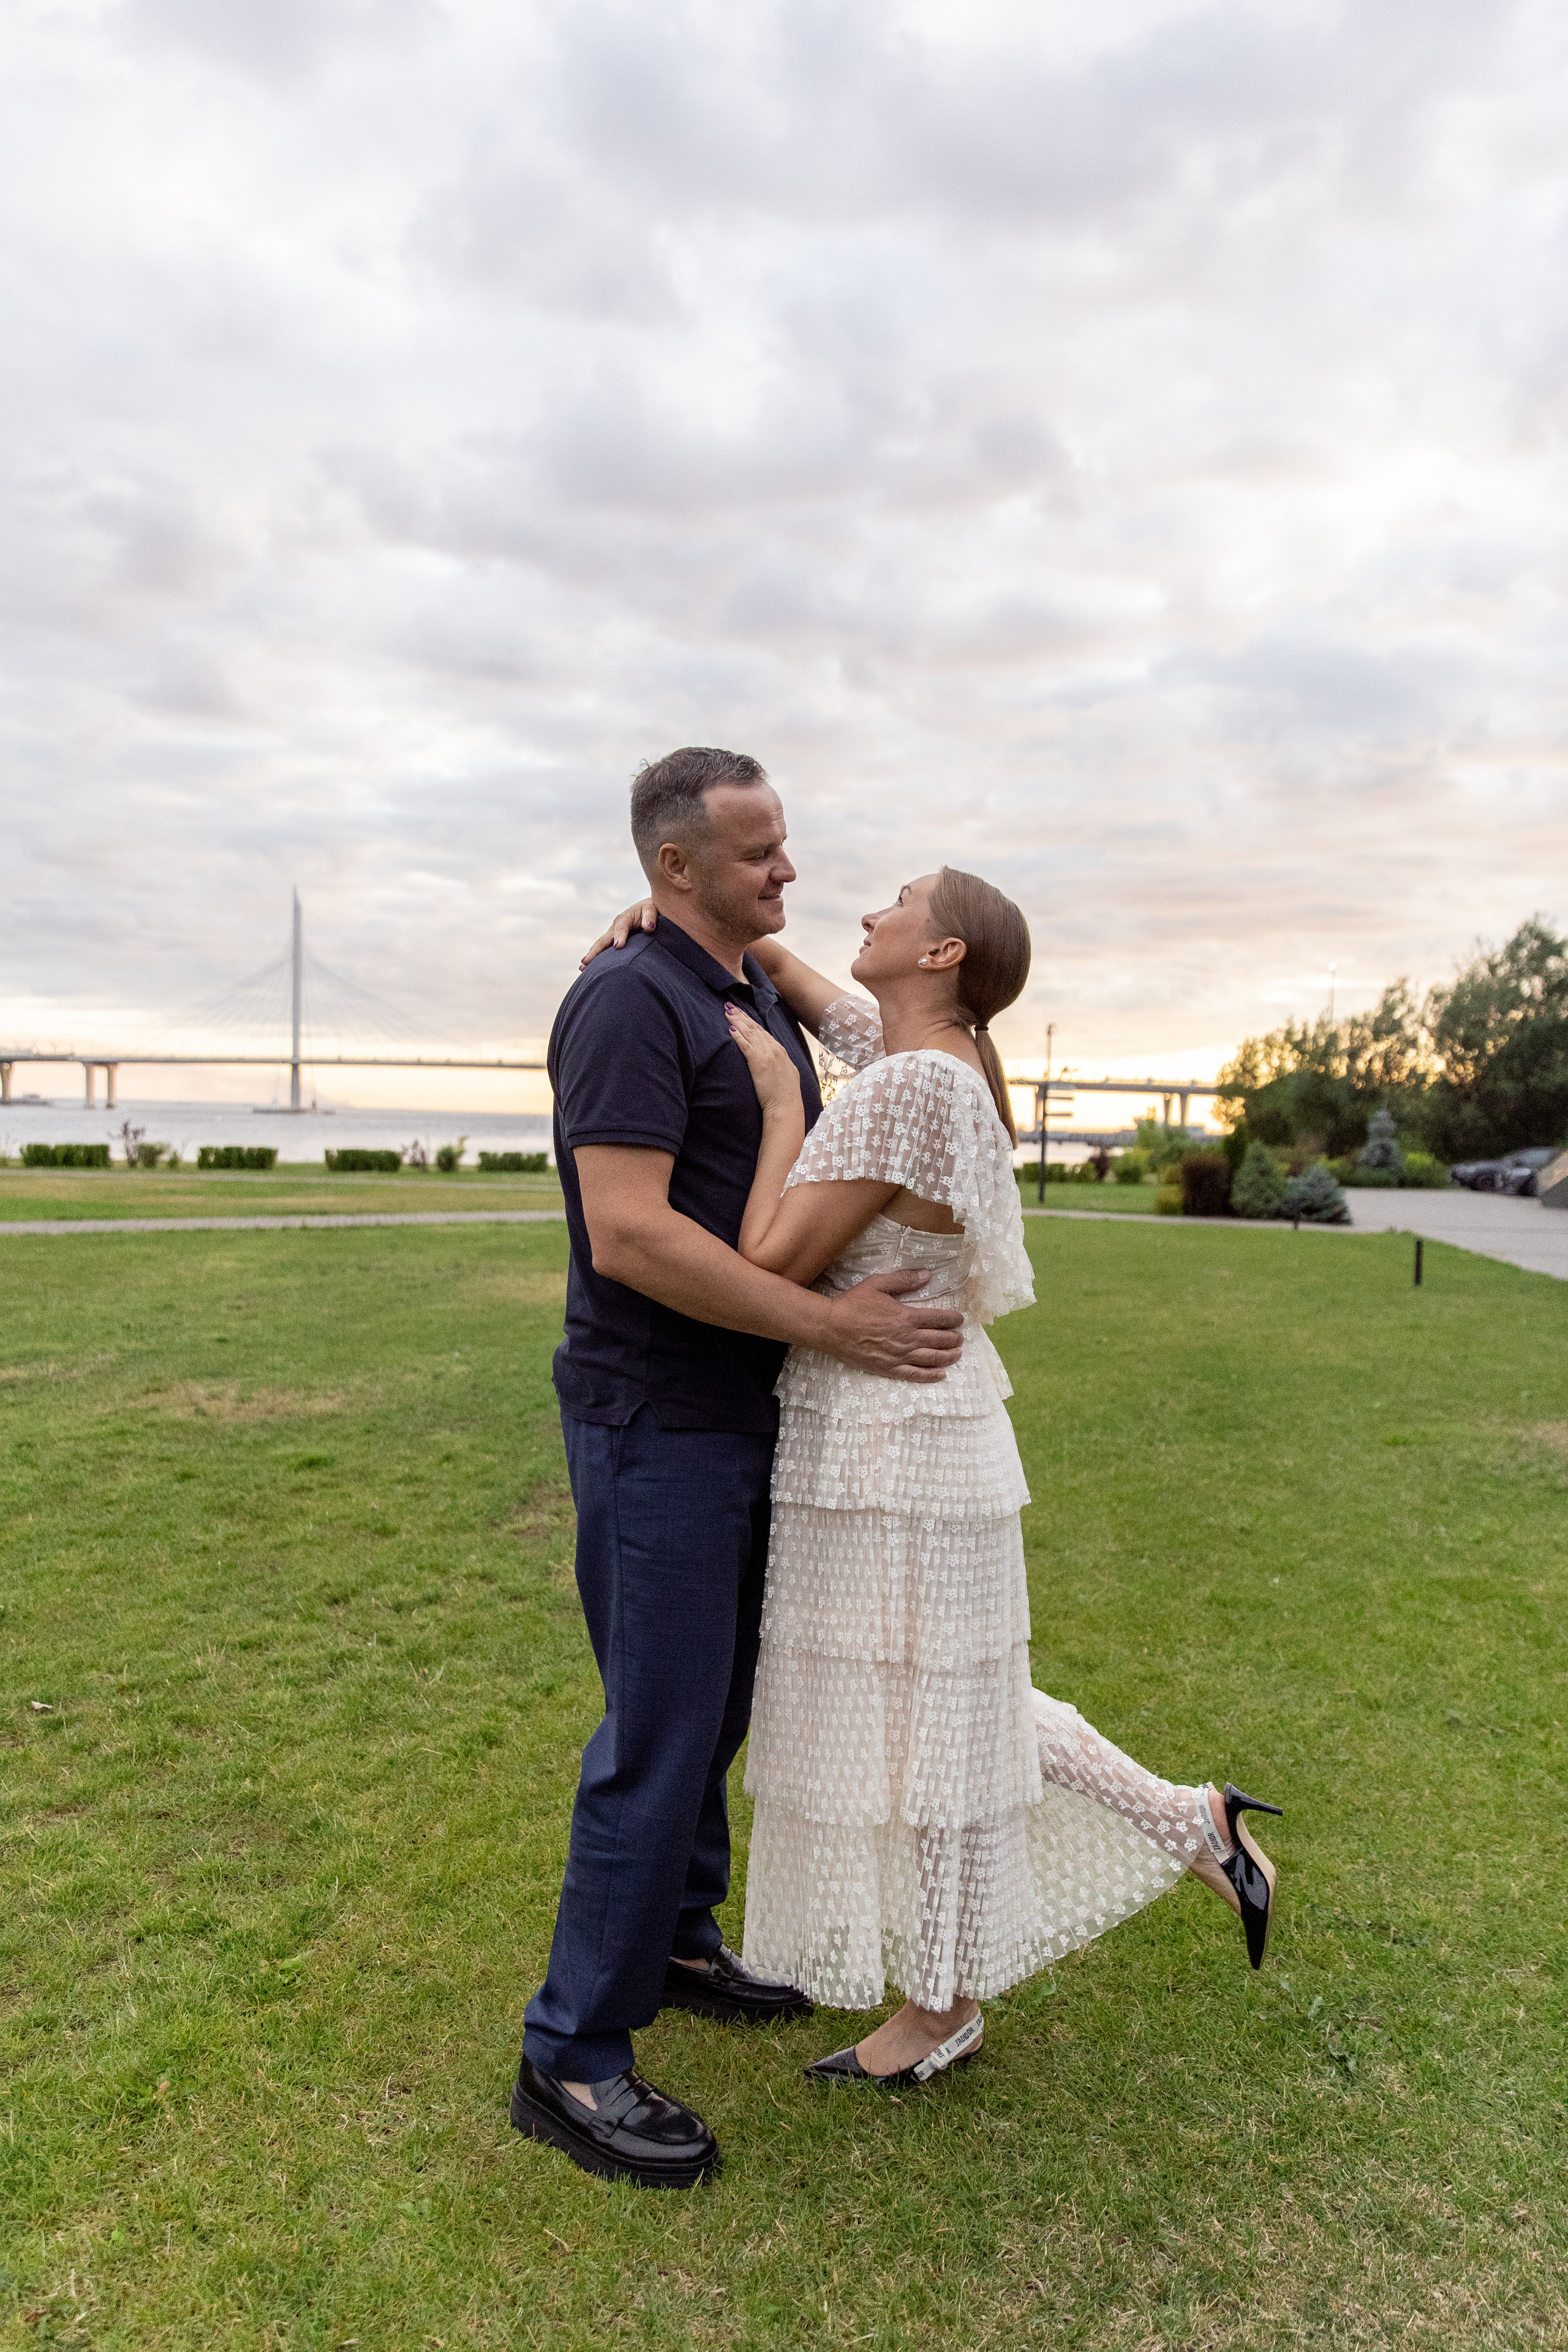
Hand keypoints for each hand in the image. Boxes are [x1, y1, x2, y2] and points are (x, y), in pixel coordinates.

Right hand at [580, 897, 655, 969]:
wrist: (645, 912)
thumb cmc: (650, 910)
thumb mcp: (651, 909)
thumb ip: (650, 917)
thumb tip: (649, 927)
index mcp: (624, 919)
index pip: (621, 928)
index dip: (619, 936)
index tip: (618, 946)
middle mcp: (614, 928)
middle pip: (603, 940)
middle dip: (595, 951)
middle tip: (586, 961)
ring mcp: (612, 936)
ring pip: (600, 948)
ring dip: (591, 957)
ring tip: (582, 968)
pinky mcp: (613, 943)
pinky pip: (604, 952)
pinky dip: (596, 960)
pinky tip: (588, 970)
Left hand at [725, 1003, 802, 1118]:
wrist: (786, 1105)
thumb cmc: (786, 1094)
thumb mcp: (787, 1073)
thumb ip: (779, 1062)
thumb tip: (774, 1059)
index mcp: (780, 1051)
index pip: (763, 1032)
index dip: (750, 1021)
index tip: (741, 1013)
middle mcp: (774, 1050)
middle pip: (755, 1029)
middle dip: (741, 1016)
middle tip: (730, 1006)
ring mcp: (767, 1055)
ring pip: (750, 1034)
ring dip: (737, 1022)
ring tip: (727, 1013)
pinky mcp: (758, 1063)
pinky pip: (746, 1046)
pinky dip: (738, 1037)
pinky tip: (730, 1029)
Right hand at [821, 1271, 963, 1382]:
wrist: (831, 1327)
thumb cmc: (853, 1304)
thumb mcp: (877, 1284)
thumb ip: (904, 1279)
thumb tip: (927, 1275)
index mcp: (907, 1317)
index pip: (939, 1319)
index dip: (953, 1319)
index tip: (959, 1319)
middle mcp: (907, 1338)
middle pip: (939, 1340)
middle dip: (954, 1338)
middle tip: (960, 1338)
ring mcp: (899, 1356)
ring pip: (932, 1358)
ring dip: (948, 1356)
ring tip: (957, 1354)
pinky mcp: (888, 1369)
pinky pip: (915, 1375)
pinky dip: (930, 1375)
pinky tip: (941, 1374)